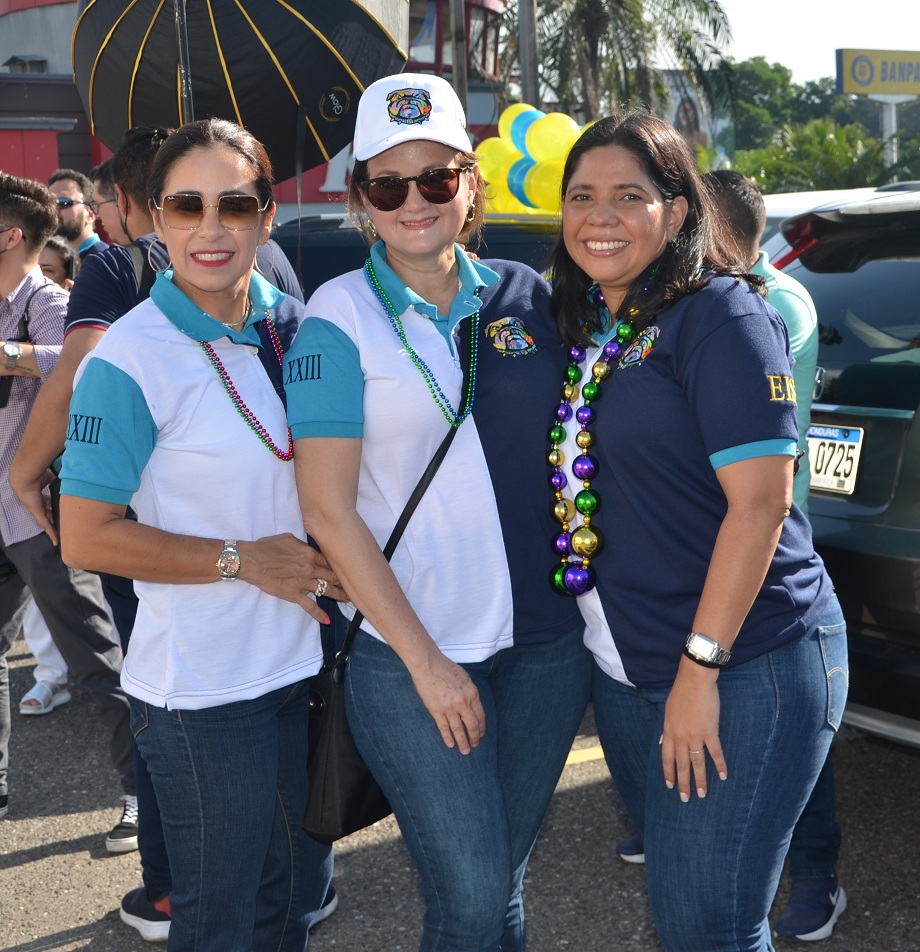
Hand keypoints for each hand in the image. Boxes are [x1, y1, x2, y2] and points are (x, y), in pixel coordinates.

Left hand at [11, 468, 57, 544]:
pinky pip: (45, 526)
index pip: (49, 503)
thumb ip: (58, 482)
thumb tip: (69, 481)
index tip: (61, 510)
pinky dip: (51, 533)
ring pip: (47, 522)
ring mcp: (38, 511)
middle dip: (55, 520)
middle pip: (48, 514)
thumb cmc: (37, 477)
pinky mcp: (38, 514)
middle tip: (64, 525)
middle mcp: (38, 505)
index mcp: (40, 496)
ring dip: (54, 529)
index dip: (54, 507)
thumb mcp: (50, 479)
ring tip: (62, 537)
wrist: (27, 479)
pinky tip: (56, 541)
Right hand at [238, 533, 345, 624]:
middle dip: (344, 580)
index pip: (329, 561)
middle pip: (332, 576)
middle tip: (354, 584)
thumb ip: (302, 545)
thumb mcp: (288, 538)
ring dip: (338, 595)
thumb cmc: (267, 547)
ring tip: (348, 599)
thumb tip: (307, 548)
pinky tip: (327, 621)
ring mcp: (303, 583)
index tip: (347, 569)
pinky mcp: (294, 594)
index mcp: (310, 554)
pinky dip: (319, 614)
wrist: (253, 560)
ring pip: (326, 590)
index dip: (339, 565)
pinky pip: (310, 606)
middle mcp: (310, 569)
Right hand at [410, 651, 485, 754]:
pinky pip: (444, 727)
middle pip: (472, 725)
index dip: (481, 727)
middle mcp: (462, 702)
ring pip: (458, 729)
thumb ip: (470, 693)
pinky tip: (450, 744)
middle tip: (475, 745)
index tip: (481, 734)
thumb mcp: (464, 678)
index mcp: (471, 693)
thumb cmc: (445, 667)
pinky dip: (448, 737)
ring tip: (465, 751)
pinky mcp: (436, 710)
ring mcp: (449, 707)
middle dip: (474, 737)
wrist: (427, 664)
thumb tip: (473, 706)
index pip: (480, 715)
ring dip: (462, 742)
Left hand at [660, 657, 727, 800]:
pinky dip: (720, 765)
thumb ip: (666, 728)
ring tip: (702, 794)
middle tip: (685, 799)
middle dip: (683, 783)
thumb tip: (661, 741)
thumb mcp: (668, 710)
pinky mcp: (710, 732)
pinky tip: (723, 776)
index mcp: (669, 731)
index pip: (666, 758)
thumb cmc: (681, 692)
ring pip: (697, 763)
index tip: (670, 786)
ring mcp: (695, 736)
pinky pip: (715, 752)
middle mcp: (680, 737)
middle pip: (681, 764)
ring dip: (700, 780)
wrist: (694, 681)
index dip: (668, 773)